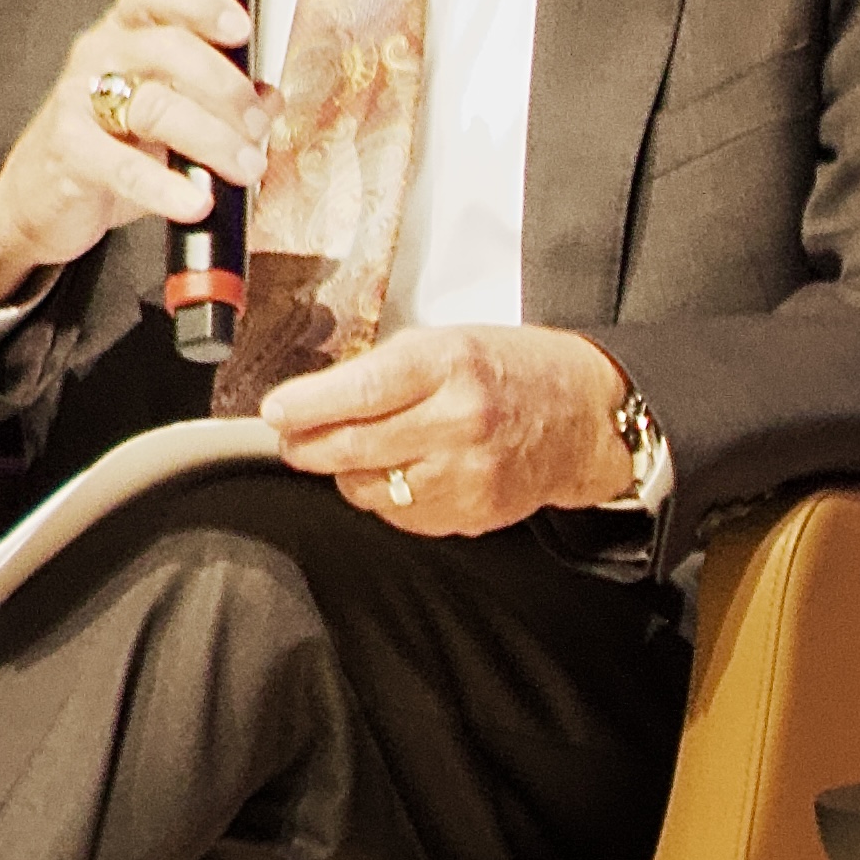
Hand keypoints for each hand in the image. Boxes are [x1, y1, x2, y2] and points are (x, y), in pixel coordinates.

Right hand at [0, 0, 260, 313]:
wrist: (42, 193)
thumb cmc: (113, 142)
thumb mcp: (171, 112)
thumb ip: (221, 99)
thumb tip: (272, 98)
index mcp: (128, 32)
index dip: (200, 1)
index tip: (242, 29)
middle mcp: (100, 54)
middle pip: (169, 48)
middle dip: (226, 87)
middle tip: (258, 126)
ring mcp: (79, 99)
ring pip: (154, 106)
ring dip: (213, 139)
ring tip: (245, 167)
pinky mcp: (69, 150)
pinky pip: (123, 166)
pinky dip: (166, 187)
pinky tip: (196, 202)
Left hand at [257, 323, 636, 535]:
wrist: (582, 418)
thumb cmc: (511, 372)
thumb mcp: (450, 343)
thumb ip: (385, 368)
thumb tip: (314, 398)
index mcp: (451, 365)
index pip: (360, 392)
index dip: (307, 406)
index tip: (277, 412)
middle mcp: (459, 421)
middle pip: (353, 448)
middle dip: (308, 446)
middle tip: (292, 438)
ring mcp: (467, 474)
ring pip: (367, 489)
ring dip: (346, 473)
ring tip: (356, 452)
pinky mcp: (471, 513)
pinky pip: (399, 516)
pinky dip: (385, 498)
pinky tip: (402, 473)